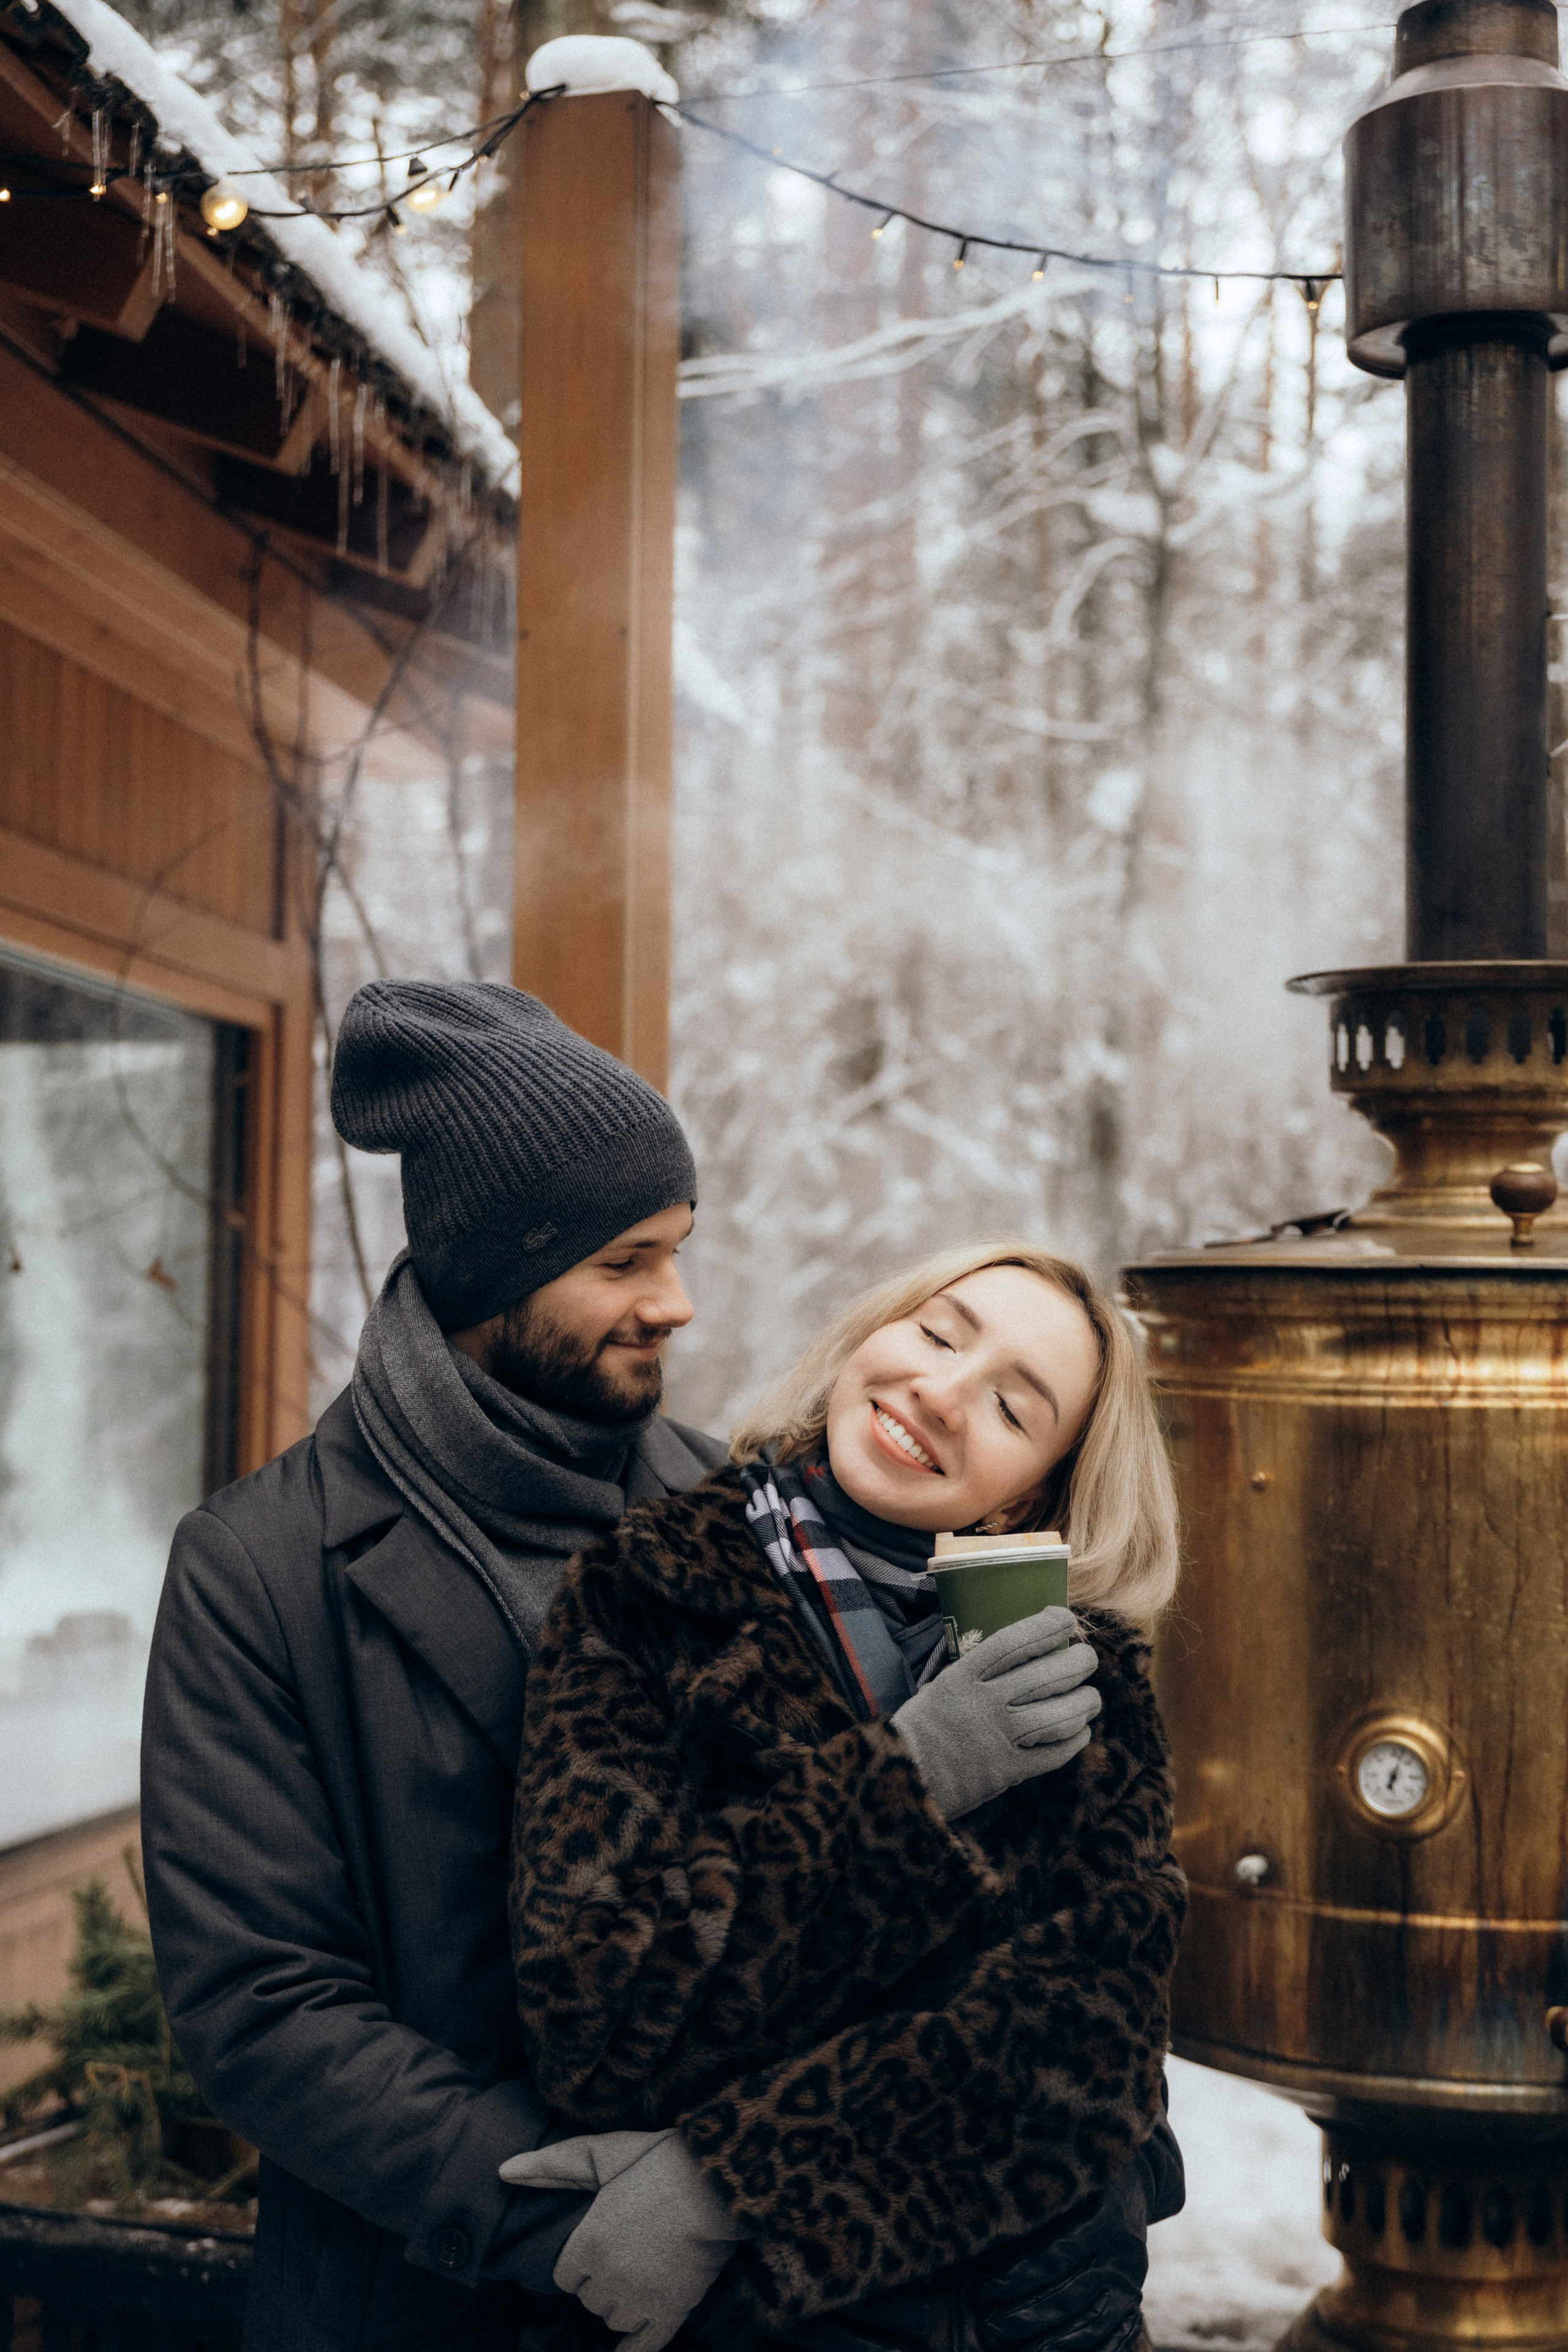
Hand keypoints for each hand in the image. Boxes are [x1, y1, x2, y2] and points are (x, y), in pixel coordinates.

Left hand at [500, 2127, 744, 2351]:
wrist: (718, 2181)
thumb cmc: (658, 2162)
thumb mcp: (602, 2153)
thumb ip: (552, 2166)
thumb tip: (502, 2170)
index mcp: (587, 2245)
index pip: (565, 2277)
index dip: (578, 2261)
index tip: (595, 2244)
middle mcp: (608, 2280)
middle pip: (589, 2299)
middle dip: (599, 2280)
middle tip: (620, 2253)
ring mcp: (641, 2300)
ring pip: (613, 2319)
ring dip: (619, 2304)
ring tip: (636, 2279)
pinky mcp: (673, 2312)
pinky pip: (643, 2349)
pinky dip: (633, 2349)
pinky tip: (630, 2342)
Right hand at [891, 1606, 1099, 1820]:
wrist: (905, 1779)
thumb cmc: (923, 1727)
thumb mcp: (943, 1685)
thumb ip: (979, 1670)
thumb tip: (1025, 1649)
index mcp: (962, 1677)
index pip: (1012, 1643)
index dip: (1045, 1627)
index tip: (1066, 1618)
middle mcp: (983, 1703)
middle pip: (1044, 1677)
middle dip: (1077, 1663)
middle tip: (1088, 1658)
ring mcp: (997, 1738)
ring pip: (1056, 1715)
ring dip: (1083, 1704)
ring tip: (1092, 1698)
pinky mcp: (1007, 1771)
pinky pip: (1052, 1754)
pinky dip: (1073, 1742)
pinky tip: (1081, 1733)